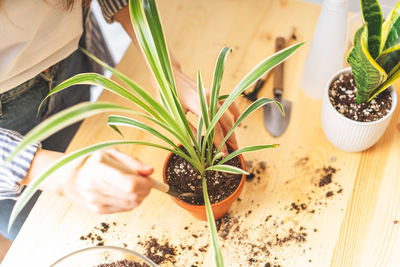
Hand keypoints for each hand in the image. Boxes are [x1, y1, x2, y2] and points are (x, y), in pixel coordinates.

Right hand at [36, 149, 153, 213]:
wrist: (66, 177)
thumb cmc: (90, 161)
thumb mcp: (111, 153)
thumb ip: (132, 162)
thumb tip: (150, 171)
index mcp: (99, 170)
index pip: (129, 183)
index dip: (146, 183)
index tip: (150, 178)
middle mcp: (96, 188)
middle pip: (133, 195)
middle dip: (146, 189)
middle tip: (145, 180)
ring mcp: (97, 201)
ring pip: (132, 204)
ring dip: (140, 195)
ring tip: (135, 185)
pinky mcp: (98, 210)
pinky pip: (125, 208)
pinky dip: (131, 201)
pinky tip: (126, 192)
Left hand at [174, 70, 239, 154]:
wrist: (169, 75)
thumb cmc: (167, 95)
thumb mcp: (174, 116)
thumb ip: (187, 130)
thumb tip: (197, 146)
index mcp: (197, 104)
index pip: (213, 126)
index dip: (219, 141)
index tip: (224, 154)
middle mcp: (208, 98)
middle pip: (224, 120)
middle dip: (230, 137)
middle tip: (235, 152)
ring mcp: (212, 94)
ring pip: (227, 113)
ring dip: (233, 128)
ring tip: (235, 142)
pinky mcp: (213, 93)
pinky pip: (228, 103)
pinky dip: (234, 113)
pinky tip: (237, 123)